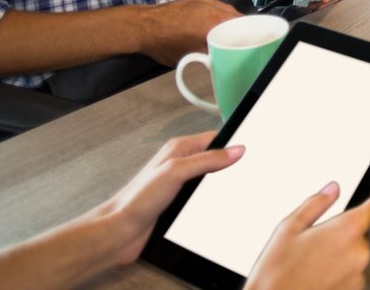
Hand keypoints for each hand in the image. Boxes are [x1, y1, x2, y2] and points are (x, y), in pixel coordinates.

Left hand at [88, 133, 244, 268]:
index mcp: (179, 149)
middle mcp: (179, 164)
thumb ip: (207, 159)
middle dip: (229, 166)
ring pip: (210, 180)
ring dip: (220, 186)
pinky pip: (202, 198)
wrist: (119, 231)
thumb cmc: (137, 199)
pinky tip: (217, 206)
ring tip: (235, 190)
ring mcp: (179, 184)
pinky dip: (212, 201)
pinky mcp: (178, 204)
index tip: (250, 151)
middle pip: (215, 159)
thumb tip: (237, 150)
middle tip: (247, 172)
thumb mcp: (176, 172)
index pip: (215, 139)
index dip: (233, 143)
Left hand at [142, 0, 241, 65]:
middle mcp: (214, 7)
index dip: (251, 33)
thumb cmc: (166, 43)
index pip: (244, 24)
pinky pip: (215, 6)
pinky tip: (212, 26)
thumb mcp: (192, 56)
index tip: (254, 42)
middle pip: (237, 16)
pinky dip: (218, 16)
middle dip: (241, 28)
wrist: (143, 26)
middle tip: (241, 41)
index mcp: (216, 21)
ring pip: (226, 10)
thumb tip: (224, 58)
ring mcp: (205, 1)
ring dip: (229, 21)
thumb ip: (213, 54)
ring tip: (227, 34)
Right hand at [246, 185, 369, 289]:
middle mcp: (358, 254)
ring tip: (315, 263)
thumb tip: (332, 189)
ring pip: (357, 256)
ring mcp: (358, 277)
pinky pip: (353, 276)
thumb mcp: (289, 228)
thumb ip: (316, 204)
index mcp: (345, 231)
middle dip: (345, 235)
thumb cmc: (276, 273)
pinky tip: (319, 277)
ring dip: (343, 256)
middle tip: (319, 242)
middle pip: (362, 234)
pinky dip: (340, 274)